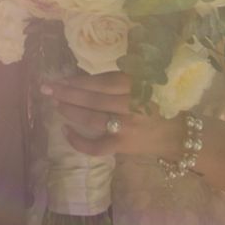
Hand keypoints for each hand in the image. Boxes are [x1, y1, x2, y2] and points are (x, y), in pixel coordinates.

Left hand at [40, 71, 180, 158]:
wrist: (177, 135)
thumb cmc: (159, 104)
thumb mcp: (147, 83)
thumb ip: (122, 78)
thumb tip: (85, 78)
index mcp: (138, 86)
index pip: (102, 82)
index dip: (79, 80)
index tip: (61, 78)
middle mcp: (131, 106)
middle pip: (92, 99)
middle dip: (67, 93)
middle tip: (47, 89)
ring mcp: (126, 128)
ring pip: (91, 119)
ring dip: (70, 111)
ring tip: (56, 104)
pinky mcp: (122, 146)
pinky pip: (95, 146)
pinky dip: (78, 141)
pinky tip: (65, 132)